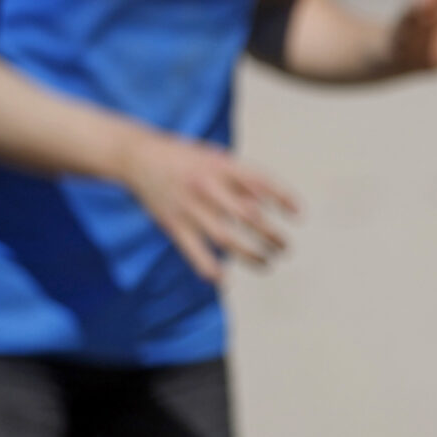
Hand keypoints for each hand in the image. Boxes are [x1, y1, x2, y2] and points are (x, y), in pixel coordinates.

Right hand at [120, 131, 299, 282]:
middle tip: (286, 248)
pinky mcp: (172, 224)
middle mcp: (208, 186)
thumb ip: (240, 178)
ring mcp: (189, 207)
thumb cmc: (186, 158)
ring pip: (226, 237)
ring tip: (268, 263)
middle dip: (271, 234)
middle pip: (248, 215)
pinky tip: (223, 279)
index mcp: (222, 167)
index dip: (283, 198)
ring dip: (251, 254)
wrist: (138, 156)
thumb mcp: (215, 158)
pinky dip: (209, 267)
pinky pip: (194, 250)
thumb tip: (270, 201)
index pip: (261, 183)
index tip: (298, 215)